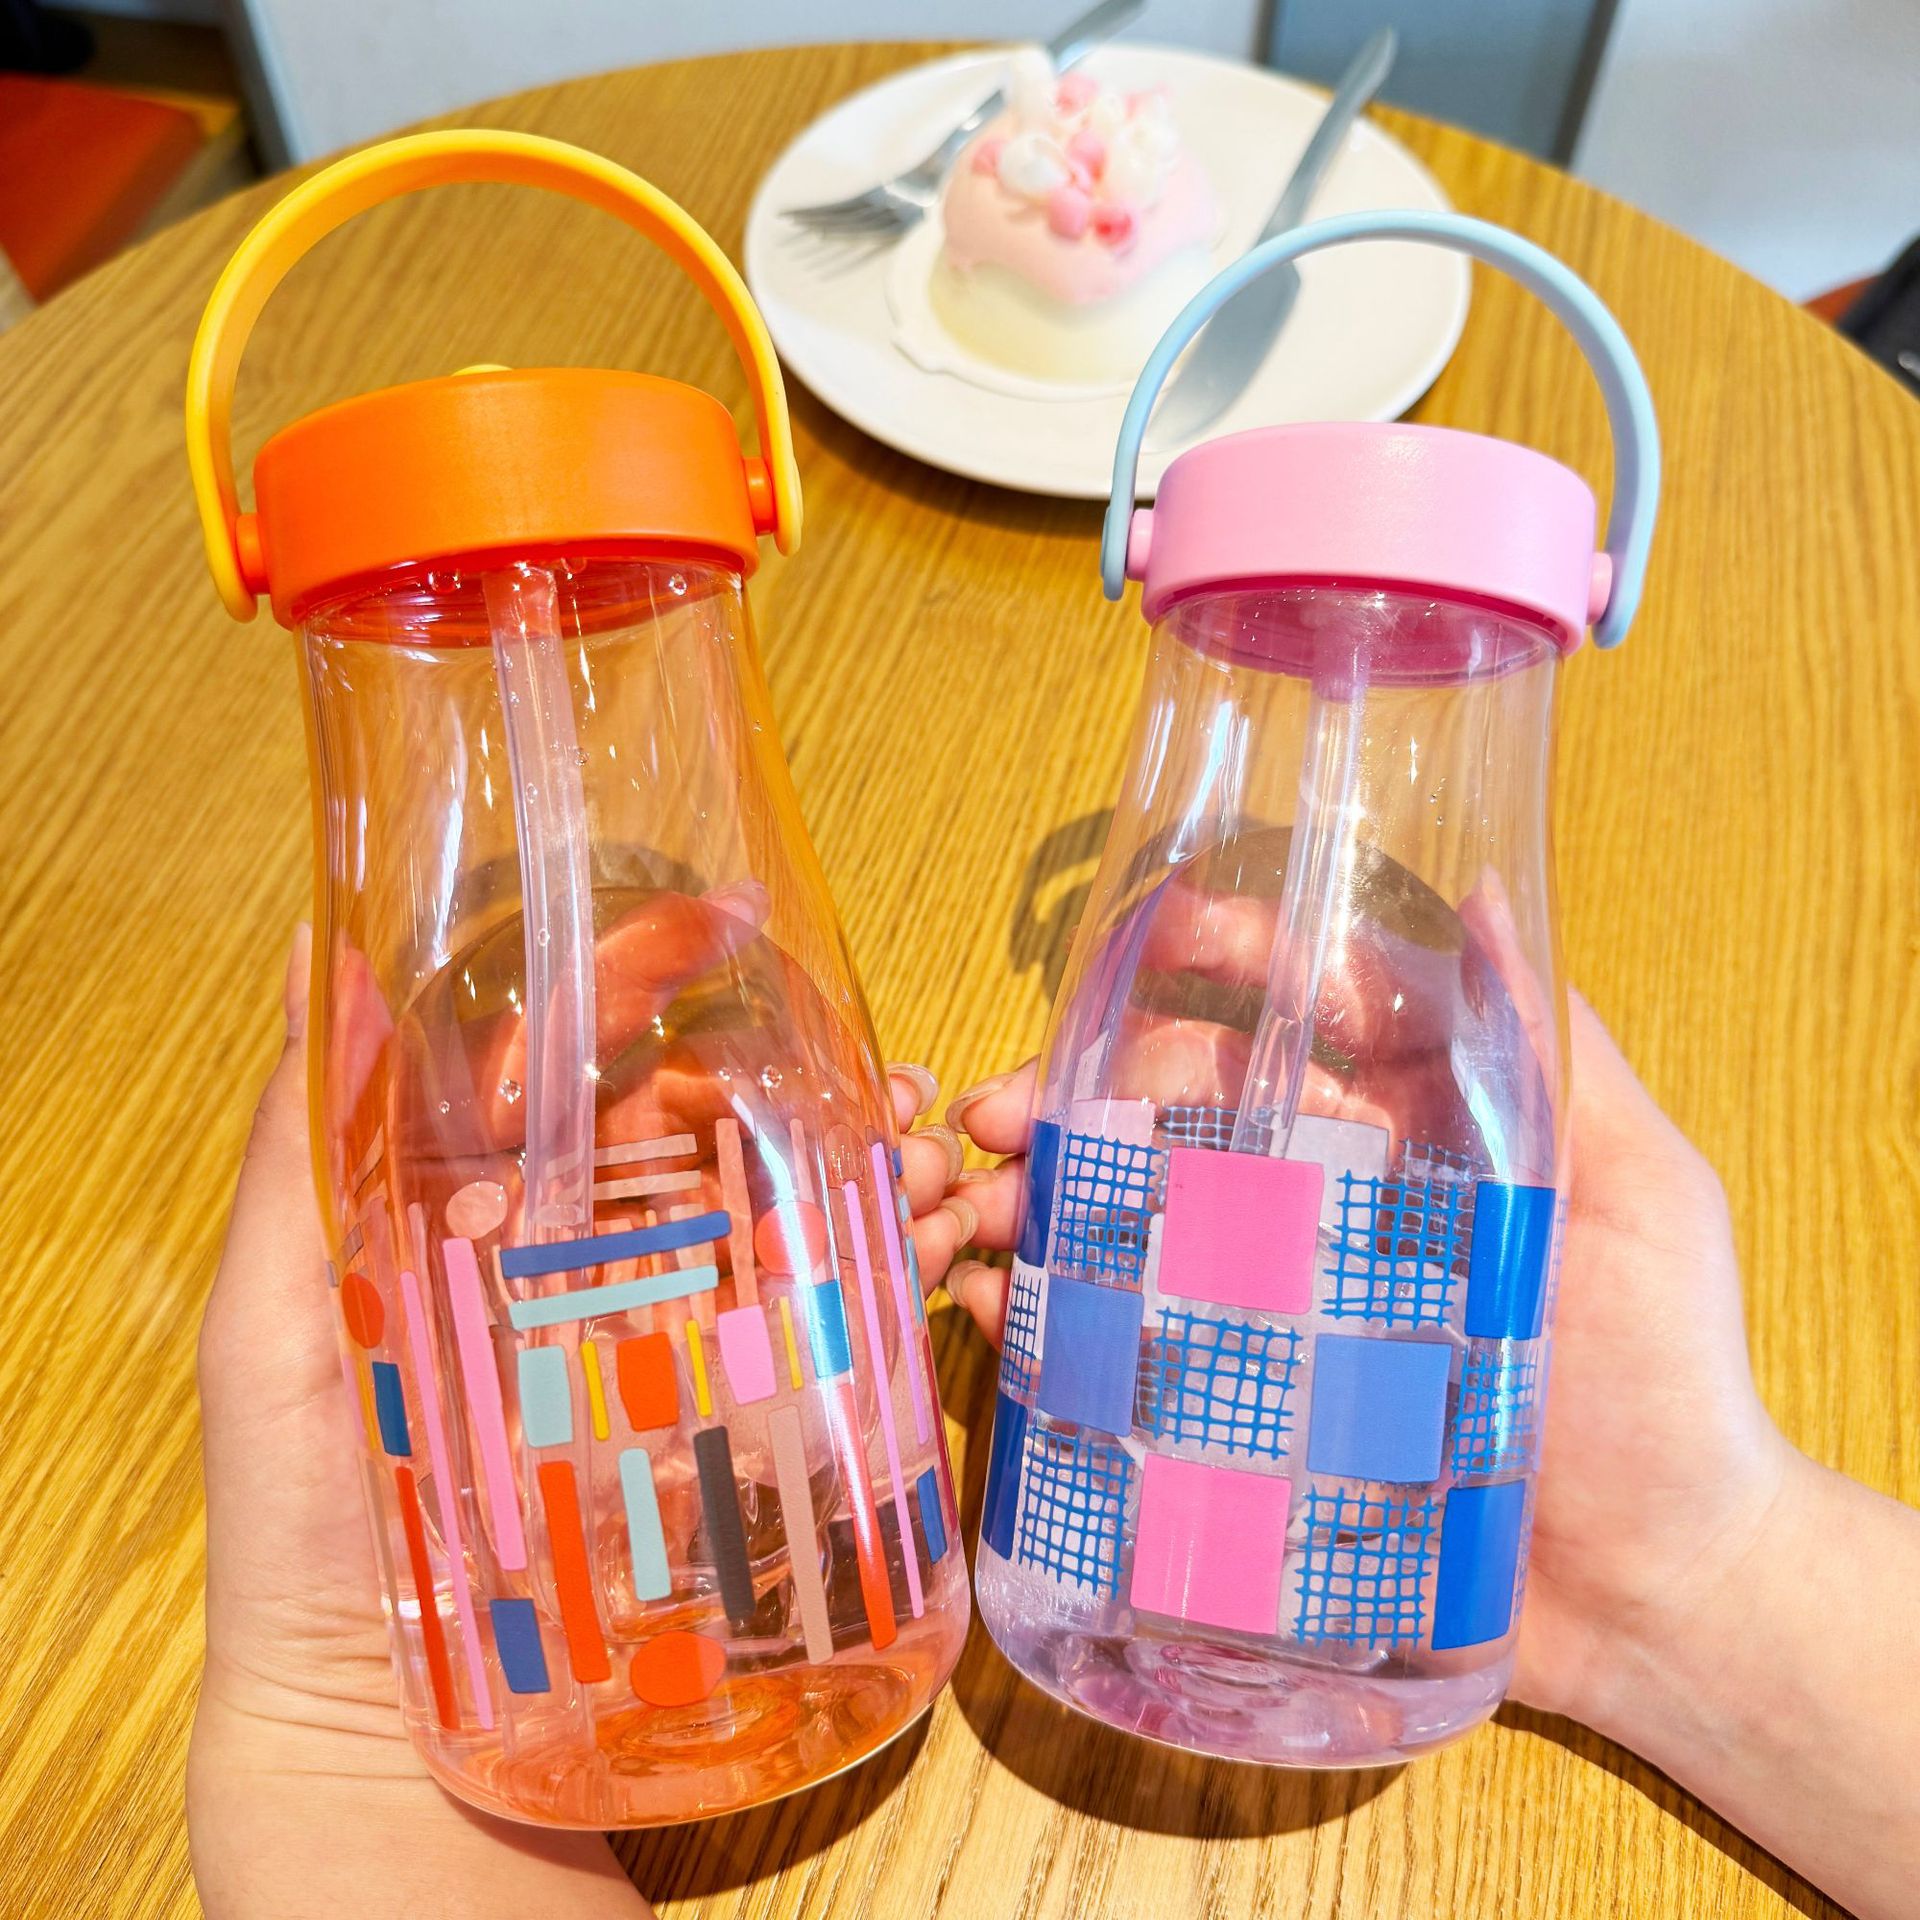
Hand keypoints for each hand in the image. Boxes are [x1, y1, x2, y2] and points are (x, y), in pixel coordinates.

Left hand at [188, 926, 972, 1918]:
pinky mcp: (726, 1436)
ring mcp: (667, 1347)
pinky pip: (820, 1336)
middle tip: (897, 1076)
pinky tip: (944, 1247)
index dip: (666, 990)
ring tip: (940, 1162)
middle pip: (723, 1136)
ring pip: (790, 1220)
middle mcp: (593, 1261)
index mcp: (495, 1208)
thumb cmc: (304, 1521)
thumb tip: (309, 950)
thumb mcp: (273, 1324)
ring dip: (878, 1173)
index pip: (594, 1070)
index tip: (736, 929)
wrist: (380, 1735)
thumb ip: (301, 1151)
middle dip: (818, 1087)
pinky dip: (891, 1278)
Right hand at [936, 991, 1790, 1734]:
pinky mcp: (1239, 1410)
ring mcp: (1274, 1309)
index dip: (1224, 964)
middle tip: (989, 1115)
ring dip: (1033, 1199)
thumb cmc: (1665, 1386)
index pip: (1300, 1017)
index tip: (1152, 936)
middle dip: (1075, 1092)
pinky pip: (1122, 1348)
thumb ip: (1559, 1056)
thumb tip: (1487, 891)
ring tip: (965, 1214)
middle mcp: (1327, 1206)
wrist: (1655, 1602)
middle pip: (1178, 1115)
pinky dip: (1042, 1316)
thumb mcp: (1635, 1198)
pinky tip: (987, 1303)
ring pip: (1130, 1221)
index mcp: (1413, 1136)